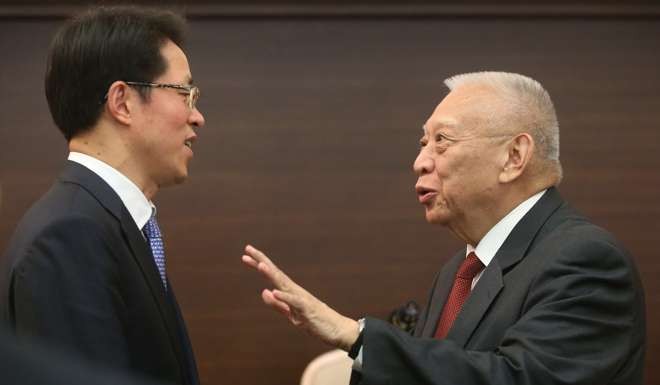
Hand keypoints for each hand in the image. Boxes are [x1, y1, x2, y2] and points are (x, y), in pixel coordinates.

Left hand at [242, 244, 359, 350]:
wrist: (338, 330)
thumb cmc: (316, 321)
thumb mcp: (292, 315)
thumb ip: (278, 305)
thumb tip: (264, 292)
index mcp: (290, 292)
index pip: (272, 276)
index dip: (259, 265)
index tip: (246, 255)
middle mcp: (295, 291)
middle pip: (276, 274)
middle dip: (262, 261)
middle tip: (248, 249)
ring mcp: (302, 299)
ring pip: (284, 285)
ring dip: (272, 275)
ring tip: (260, 265)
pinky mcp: (308, 310)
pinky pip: (295, 303)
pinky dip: (284, 297)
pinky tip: (274, 292)